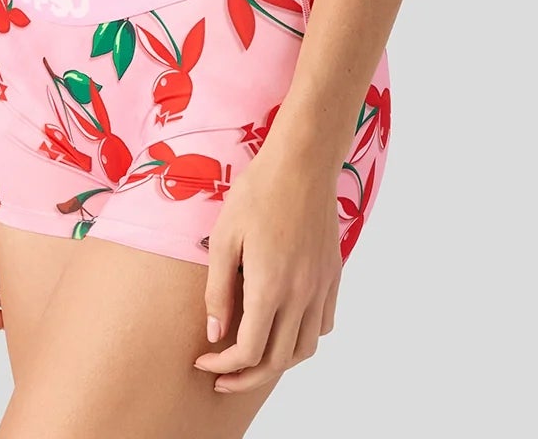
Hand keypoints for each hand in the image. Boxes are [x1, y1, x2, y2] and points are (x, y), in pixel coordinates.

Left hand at [193, 141, 340, 392]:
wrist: (302, 161)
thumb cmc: (258, 192)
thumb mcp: (224, 237)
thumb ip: (218, 290)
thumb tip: (215, 334)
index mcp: (270, 286)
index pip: (249, 351)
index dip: (223, 365)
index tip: (204, 361)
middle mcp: (301, 293)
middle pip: (278, 360)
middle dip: (246, 376)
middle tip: (222, 376)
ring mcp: (321, 284)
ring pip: (306, 348)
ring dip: (278, 362)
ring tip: (254, 357)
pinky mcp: (333, 273)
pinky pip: (325, 322)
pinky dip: (305, 337)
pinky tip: (285, 325)